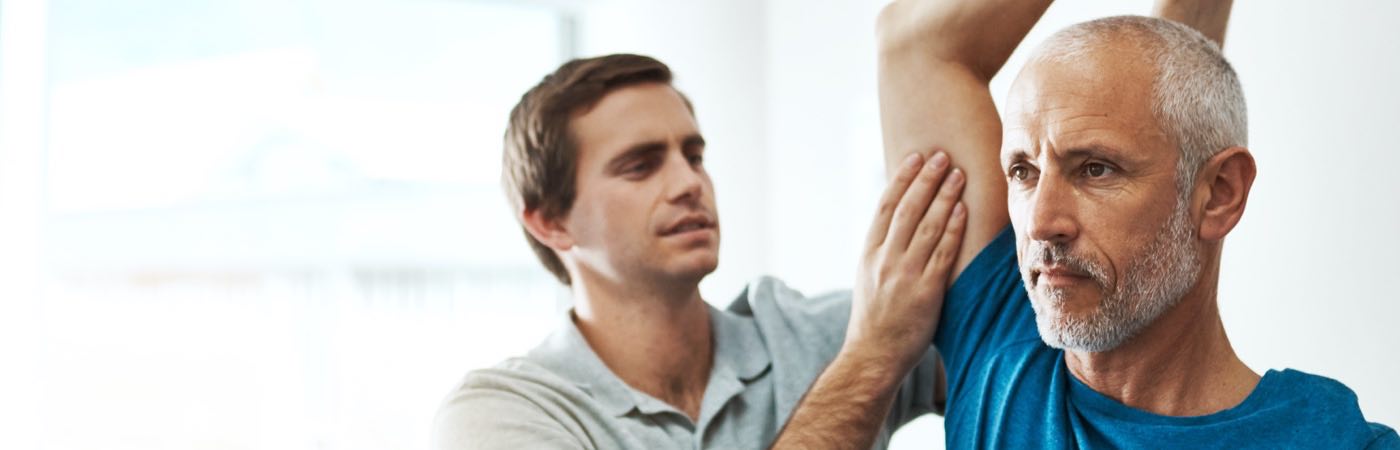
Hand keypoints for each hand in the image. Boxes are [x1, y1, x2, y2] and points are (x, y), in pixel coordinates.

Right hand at [845, 151, 965, 376]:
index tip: (915, 158)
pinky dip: (952, 229)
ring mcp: (904, 274)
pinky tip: (963, 210)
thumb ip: (883, 250)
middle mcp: (884, 259)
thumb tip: (900, 223)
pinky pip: (942, 253)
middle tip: (942, 156)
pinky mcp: (925, 292)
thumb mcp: (868, 277)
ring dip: (944, 196)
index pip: (886, 207)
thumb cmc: (874, 318)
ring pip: (926, 226)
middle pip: (907, 209)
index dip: (902, 179)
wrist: (873, 355)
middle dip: (926, 179)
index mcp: (868, 253)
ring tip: (958, 174)